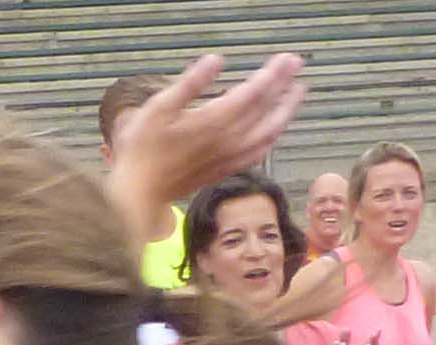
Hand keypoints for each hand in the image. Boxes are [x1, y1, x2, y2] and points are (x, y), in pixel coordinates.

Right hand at [108, 51, 311, 217]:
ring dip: (285, 111)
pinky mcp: (224, 171)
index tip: (288, 59)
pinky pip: (258, 153)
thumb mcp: (158, 108)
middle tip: (298, 67)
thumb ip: (190, 83)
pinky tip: (275, 132)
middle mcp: (228, 140)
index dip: (272, 74)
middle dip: (284, 86)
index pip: (253, 93)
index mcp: (213, 120)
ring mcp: (229, 158)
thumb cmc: (141, 149)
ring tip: (297, 94)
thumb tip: (216, 60)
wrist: (138, 194)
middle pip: (266, 110)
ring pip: (268, 133)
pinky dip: (271, 138)